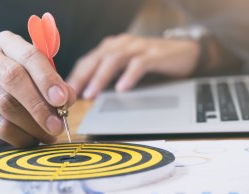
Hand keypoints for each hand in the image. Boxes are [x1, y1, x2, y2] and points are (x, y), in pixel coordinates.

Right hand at [0, 31, 75, 151]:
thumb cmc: (13, 90)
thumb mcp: (36, 82)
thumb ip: (54, 86)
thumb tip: (68, 97)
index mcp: (5, 42)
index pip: (29, 55)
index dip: (48, 78)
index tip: (62, 99)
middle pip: (14, 78)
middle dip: (40, 104)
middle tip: (58, 125)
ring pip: (6, 104)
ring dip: (33, 124)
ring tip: (49, 135)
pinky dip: (20, 136)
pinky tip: (31, 140)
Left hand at [67, 34, 199, 98]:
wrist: (185, 52)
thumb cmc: (152, 61)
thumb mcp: (126, 66)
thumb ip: (109, 75)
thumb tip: (88, 94)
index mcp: (113, 47)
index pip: (88, 60)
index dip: (75, 76)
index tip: (63, 93)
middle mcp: (123, 44)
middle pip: (97, 58)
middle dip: (82, 76)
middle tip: (72, 94)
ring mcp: (139, 47)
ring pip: (114, 59)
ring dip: (100, 77)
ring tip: (91, 94)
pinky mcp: (155, 54)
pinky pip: (139, 64)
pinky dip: (129, 76)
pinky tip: (122, 89)